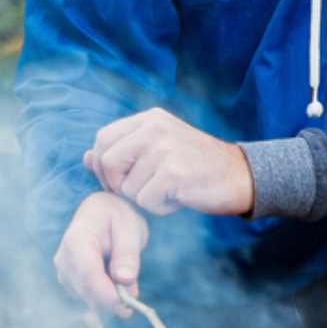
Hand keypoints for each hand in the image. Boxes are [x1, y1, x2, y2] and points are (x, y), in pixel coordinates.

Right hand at [53, 191, 148, 315]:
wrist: (97, 210)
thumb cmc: (115, 215)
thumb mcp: (129, 228)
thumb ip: (127, 254)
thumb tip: (125, 281)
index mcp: (77, 241)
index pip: (89, 276)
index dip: (107, 295)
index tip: (127, 307)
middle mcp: (64, 259)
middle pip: (87, 291)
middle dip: (113, 300)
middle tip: (135, 295)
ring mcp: (64, 272)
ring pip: (88, 298)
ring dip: (110, 297)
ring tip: (126, 275)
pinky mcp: (69, 281)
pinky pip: (88, 297)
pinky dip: (104, 295)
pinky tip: (114, 279)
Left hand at [86, 108, 254, 216]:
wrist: (242, 176)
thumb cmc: (197, 167)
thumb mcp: (159, 151)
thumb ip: (124, 151)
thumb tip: (84, 158)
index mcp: (150, 119)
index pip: (103, 138)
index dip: (102, 166)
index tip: (117, 182)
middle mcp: (155, 128)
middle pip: (108, 160)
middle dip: (115, 184)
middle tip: (139, 192)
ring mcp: (165, 148)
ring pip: (127, 186)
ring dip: (144, 198)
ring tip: (169, 191)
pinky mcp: (174, 172)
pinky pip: (146, 200)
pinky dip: (159, 208)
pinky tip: (179, 198)